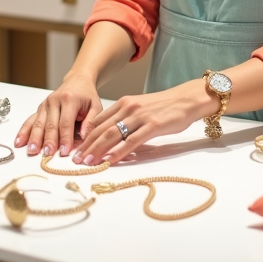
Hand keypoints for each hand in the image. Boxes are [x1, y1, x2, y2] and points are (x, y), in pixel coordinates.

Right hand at [14, 72, 101, 156]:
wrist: (77, 81)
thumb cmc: (87, 96)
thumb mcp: (95, 106)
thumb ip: (91, 122)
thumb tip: (85, 138)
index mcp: (69, 99)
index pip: (66, 122)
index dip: (65, 138)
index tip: (65, 151)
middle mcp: (54, 101)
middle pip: (50, 124)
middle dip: (48, 140)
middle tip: (47, 154)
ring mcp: (45, 104)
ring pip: (38, 123)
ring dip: (34, 138)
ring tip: (32, 151)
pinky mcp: (40, 108)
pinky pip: (30, 120)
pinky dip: (24, 132)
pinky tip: (19, 142)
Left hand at [72, 81, 213, 165]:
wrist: (187, 99)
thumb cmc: (165, 106)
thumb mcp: (141, 108)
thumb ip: (125, 119)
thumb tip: (111, 136)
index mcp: (124, 103)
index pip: (98, 120)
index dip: (85, 135)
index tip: (76, 148)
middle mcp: (128, 108)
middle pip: (101, 128)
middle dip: (86, 145)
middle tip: (76, 160)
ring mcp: (140, 117)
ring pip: (112, 135)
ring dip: (97, 150)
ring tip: (87, 162)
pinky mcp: (152, 126)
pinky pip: (131, 141)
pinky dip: (118, 152)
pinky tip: (110, 160)